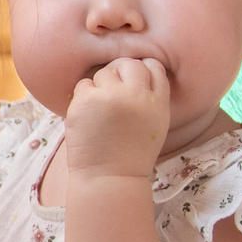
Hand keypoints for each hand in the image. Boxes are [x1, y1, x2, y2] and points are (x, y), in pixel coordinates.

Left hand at [64, 57, 170, 178]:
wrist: (110, 177)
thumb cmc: (131, 154)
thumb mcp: (155, 123)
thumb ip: (151, 97)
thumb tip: (137, 72)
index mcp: (157, 102)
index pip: (153, 66)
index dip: (142, 70)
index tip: (133, 82)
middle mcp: (136, 95)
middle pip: (128, 64)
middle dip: (120, 73)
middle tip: (113, 92)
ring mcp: (110, 96)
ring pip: (104, 72)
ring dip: (100, 86)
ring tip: (102, 110)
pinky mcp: (86, 101)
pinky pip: (84, 84)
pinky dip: (84, 96)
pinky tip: (89, 115)